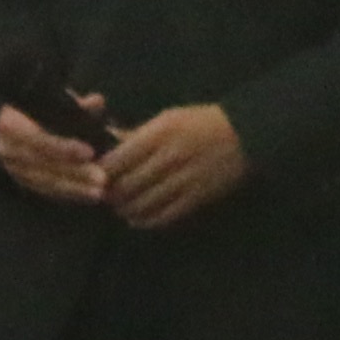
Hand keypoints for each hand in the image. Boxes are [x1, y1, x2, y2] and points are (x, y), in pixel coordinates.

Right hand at [0, 99, 111, 207]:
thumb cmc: (22, 107)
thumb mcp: (41, 99)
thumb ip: (69, 102)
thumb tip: (97, 101)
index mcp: (10, 125)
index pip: (38, 139)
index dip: (63, 148)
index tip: (89, 152)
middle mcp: (8, 150)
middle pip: (43, 165)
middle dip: (73, 173)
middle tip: (101, 178)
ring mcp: (12, 168)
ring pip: (43, 182)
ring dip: (72, 189)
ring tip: (98, 192)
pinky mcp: (18, 180)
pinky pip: (43, 190)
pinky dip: (65, 194)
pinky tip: (85, 196)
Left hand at [100, 103, 250, 230]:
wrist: (246, 134)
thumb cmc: (202, 122)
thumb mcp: (168, 118)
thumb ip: (138, 134)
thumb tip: (109, 141)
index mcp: (160, 133)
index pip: (119, 159)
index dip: (101, 171)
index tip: (94, 175)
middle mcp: (169, 157)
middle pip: (127, 185)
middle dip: (111, 194)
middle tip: (103, 196)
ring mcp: (184, 180)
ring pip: (143, 203)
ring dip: (126, 209)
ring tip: (119, 208)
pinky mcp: (196, 197)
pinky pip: (164, 215)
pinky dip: (146, 221)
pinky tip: (138, 219)